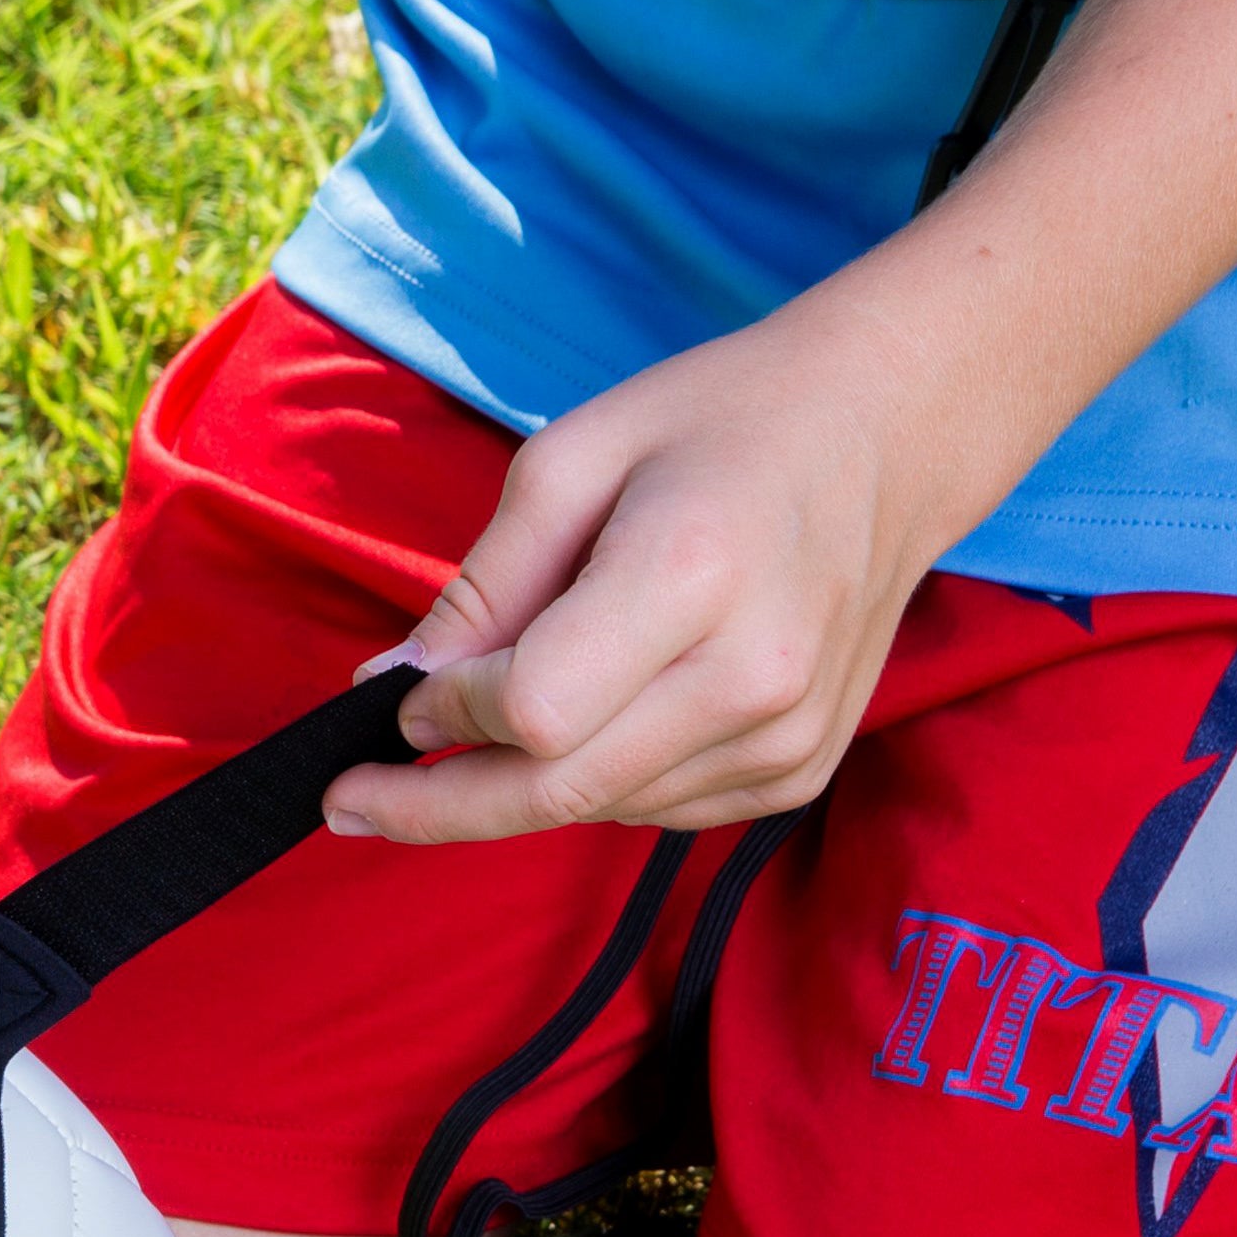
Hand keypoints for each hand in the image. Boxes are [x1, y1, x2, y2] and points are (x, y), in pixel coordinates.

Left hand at [321, 284, 980, 841]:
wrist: (887, 440)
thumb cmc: (720, 425)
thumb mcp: (576, 457)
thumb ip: (486, 584)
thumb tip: (398, 687)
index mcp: (691, 575)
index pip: (533, 708)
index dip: (447, 715)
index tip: (397, 699)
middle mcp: (752, 675)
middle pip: (559, 790)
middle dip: (439, 804)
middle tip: (349, 806)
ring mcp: (787, 736)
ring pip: (602, 810)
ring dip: (519, 784)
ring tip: (481, 728)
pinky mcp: (800, 771)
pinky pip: (658, 810)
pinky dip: (596, 782)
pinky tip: (588, 723)